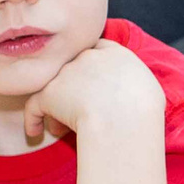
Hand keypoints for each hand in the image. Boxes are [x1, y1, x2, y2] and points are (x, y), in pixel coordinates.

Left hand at [23, 38, 163, 144]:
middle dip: (74, 90)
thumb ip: (135, 81)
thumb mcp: (150, 88)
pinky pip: (35, 106)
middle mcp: (87, 57)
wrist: (123, 120)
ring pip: (55, 89)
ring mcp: (66, 73)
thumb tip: (129, 92)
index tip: (93, 84)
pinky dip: (33, 119)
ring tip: (59, 129)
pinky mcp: (49, 93)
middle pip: (74, 68)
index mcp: (114, 53)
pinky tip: (34, 133)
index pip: (98, 50)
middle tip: (78, 112)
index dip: (93, 67)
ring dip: (56, 108)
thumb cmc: (144, 111)